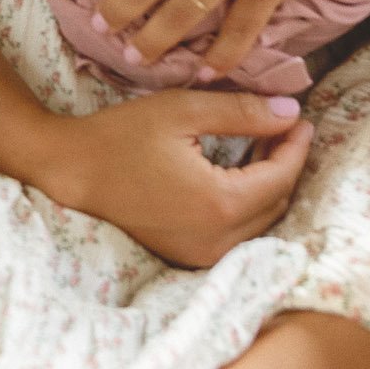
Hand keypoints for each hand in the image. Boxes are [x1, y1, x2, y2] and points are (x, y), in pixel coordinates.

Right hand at [27, 90, 312, 268]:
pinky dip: (246, 204)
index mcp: (220, 205)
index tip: (300, 117)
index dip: (296, 145)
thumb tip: (291, 112)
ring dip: (267, 185)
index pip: (281, 176)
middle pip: (276, 202)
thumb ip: (242, 112)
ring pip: (260, 221)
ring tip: (260, 145)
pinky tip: (235, 173)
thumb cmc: (120, 136)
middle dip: (284, 163)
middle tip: (280, 126)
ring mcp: (201, 255)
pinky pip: (236, 233)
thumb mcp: (181, 111)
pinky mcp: (188, 256)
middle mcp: (217, 240)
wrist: (68, 171)